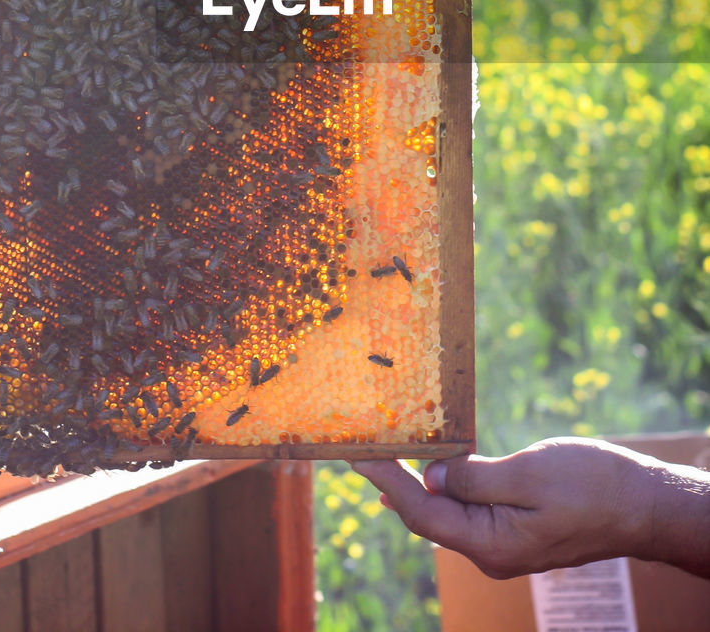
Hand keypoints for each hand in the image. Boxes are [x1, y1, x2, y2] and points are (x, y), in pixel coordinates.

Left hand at [351, 436, 709, 579]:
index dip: (386, 481)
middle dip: (392, 482)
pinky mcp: (514, 531)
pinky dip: (442, 488)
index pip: (421, 514)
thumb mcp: (529, 474)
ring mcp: (502, 545)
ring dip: (415, 484)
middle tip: (362, 447)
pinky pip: (465, 512)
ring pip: (444, 517)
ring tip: (385, 454)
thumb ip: (475, 479)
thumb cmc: (592, 486)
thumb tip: (430, 477)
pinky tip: (427, 473)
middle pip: (425, 518)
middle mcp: (491, 553)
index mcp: (491, 545)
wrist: (642, 505)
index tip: (358, 453)